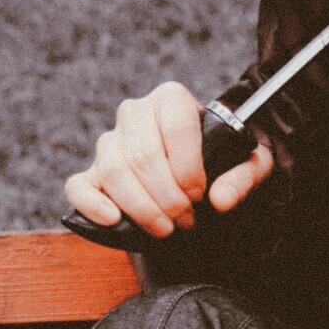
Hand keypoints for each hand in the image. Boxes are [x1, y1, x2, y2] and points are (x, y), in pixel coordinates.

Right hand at [63, 80, 274, 240]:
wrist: (201, 170)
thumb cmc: (225, 160)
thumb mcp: (250, 163)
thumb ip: (245, 176)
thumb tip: (221, 199)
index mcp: (172, 100)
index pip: (175, 125)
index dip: (188, 167)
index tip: (201, 195)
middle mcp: (135, 113)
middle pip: (142, 154)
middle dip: (167, 196)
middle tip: (186, 220)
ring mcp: (110, 141)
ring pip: (113, 171)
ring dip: (141, 208)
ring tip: (166, 228)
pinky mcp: (92, 171)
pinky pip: (78, 187)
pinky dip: (92, 205)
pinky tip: (113, 220)